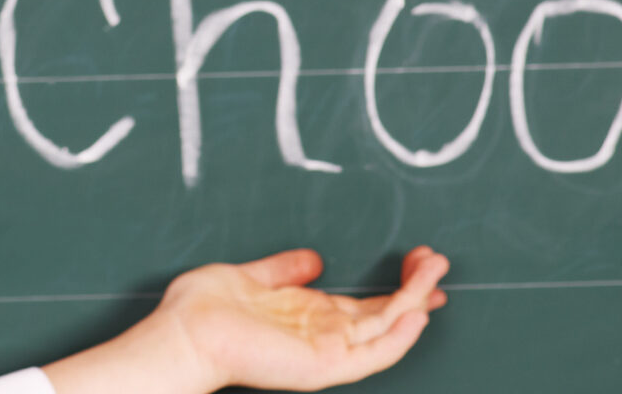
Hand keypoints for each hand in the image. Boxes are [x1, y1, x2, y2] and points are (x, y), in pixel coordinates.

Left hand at [157, 246, 448, 391]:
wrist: (183, 333)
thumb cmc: (203, 310)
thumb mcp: (251, 277)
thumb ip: (283, 269)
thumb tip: (314, 258)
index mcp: (309, 315)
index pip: (366, 303)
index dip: (397, 284)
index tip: (419, 260)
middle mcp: (323, 335)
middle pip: (385, 313)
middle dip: (416, 287)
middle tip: (438, 258)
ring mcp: (327, 351)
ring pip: (386, 328)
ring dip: (415, 300)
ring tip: (437, 272)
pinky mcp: (324, 364)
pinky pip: (373, 353)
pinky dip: (398, 336)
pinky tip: (416, 312)